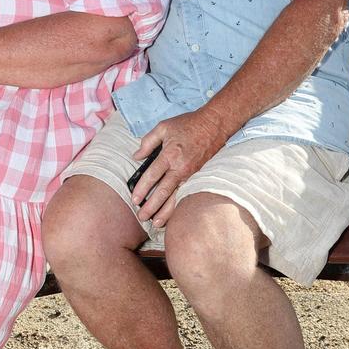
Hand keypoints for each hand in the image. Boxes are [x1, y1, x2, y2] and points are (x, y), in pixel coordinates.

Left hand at [130, 108, 228, 228]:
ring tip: (156, 223)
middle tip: (141, 217)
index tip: (134, 200)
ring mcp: (191, 174)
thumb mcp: (164, 127)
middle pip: (163, 192)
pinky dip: (179, 206)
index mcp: (169, 154)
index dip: (142, 189)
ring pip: (176, 197)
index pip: (152, 176)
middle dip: (151, 207)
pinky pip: (187, 194)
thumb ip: (148, 142)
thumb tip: (136, 156)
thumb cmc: (188, 124)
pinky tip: (174, 215)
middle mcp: (180, 167)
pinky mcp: (200, 177)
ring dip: (165, 212)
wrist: (214, 124)